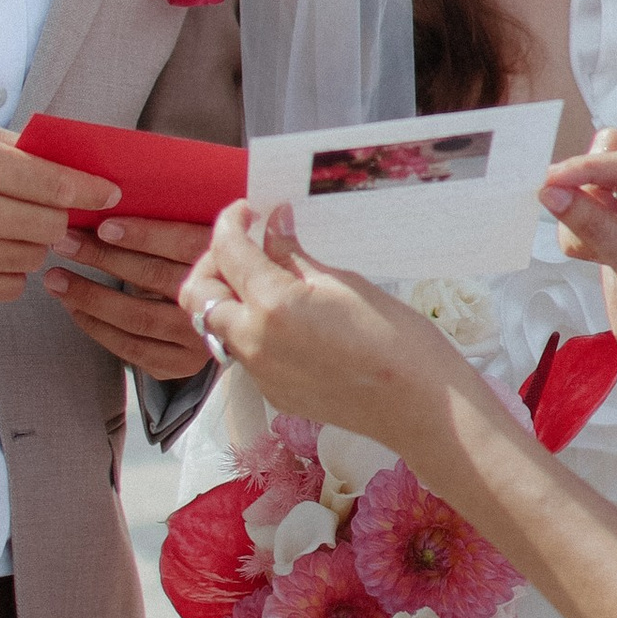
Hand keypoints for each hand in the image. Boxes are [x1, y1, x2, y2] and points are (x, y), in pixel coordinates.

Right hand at [0, 124, 119, 311]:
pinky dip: (6, 271)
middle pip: (48, 228)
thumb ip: (15, 149)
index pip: (53, 184)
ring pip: (30, 261)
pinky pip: (5, 288)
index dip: (89, 190)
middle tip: (51, 212)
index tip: (107, 193)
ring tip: (8, 228)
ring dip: (31, 246)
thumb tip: (72, 166)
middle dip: (58, 219)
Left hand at [50, 214, 216, 381]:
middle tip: (65, 242)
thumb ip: (178, 220)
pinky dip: (97, 328)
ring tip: (57, 278)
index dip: (144, 234)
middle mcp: (216, 302)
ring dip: (89, 296)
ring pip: (137, 316)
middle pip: (154, 277)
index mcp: (226, 260)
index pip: (183, 243)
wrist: (232, 319)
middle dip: (102, 258)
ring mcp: (198, 338)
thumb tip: (116, 201)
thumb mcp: (205, 235)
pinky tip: (75, 309)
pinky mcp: (178, 364)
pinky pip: (131, 349)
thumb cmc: (204, 263)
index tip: (104, 226)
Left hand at [187, 200, 465, 444]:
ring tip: (262, 278)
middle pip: (197, 296)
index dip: (231, 222)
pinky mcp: (272, 393)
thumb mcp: (343, 283)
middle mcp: (253, 341)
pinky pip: (242, 353)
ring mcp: (259, 373)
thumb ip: (295, 256)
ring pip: (215, 327)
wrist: (419, 406)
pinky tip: (283, 316)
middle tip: (245, 245)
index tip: (249, 211)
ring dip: (226, 297)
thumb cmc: (395, 337)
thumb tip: (274, 225)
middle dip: (213, 262)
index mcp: (272, 305)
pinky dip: (247, 326)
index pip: (228, 251)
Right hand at [541, 134, 616, 394]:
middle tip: (565, 208)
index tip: (551, 180)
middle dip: (588, 184)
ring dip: (582, 212)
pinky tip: (594, 259)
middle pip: (615, 157)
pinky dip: (580, 232)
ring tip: (594, 251)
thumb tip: (550, 191)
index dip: (591, 168)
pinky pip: (588, 212)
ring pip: (596, 185)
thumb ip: (593, 225)